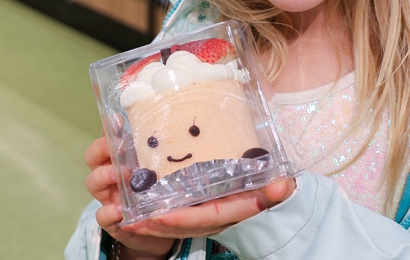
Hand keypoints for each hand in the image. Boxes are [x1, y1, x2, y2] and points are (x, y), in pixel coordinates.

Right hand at [84, 136, 175, 259]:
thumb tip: (187, 126)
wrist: (160, 228)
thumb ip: (169, 152)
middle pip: (94, 156)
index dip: (111, 127)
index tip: (120, 119)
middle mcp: (113, 174)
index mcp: (125, 158)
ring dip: (104, 175)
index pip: (110, 137)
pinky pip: (102, 215)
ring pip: (93, 182)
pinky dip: (109, 211)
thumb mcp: (167, 168)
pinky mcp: (112, 220)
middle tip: (117, 147)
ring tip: (120, 174)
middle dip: (102, 148)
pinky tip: (120, 209)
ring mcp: (110, 196)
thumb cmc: (163, 190)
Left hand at [121, 178, 295, 239]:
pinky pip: (179, 218)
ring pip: (178, 225)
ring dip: (152, 225)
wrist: (280, 193)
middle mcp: (221, 217)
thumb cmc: (279, 183)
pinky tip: (139, 211)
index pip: (208, 217)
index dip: (184, 219)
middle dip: (158, 227)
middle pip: (185, 226)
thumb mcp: (283, 184)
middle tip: (131, 222)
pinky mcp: (204, 211)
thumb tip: (279, 188)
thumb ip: (281, 187)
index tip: (160, 216)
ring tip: (127, 219)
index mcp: (238, 210)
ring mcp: (211, 216)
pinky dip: (159, 218)